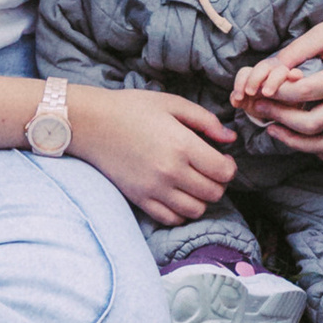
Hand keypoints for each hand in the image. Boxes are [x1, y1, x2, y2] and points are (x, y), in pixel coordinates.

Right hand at [67, 86, 235, 225]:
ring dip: (201, 199)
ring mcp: (154, 189)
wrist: (92, 123)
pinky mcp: (140, 199)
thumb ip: (205, 120)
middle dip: (218, 183)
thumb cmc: (132, 108)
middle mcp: (170, 171)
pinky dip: (181, 211)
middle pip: (214, 193)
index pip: (223, 172)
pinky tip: (178, 195)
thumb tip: (230, 138)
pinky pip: (172, 218)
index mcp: (182, 145)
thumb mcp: (172, 104)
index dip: (230, 167)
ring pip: (196, 210)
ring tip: (194, 183)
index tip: (223, 159)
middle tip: (210, 170)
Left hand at [232, 10, 322, 160]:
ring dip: (295, 142)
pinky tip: (304, 141)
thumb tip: (268, 73)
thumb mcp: (322, 33)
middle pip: (314, 123)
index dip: (279, 93)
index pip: (306, 92)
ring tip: (273, 129)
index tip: (261, 89)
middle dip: (280, 117)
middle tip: (259, 107)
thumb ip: (295, 52)